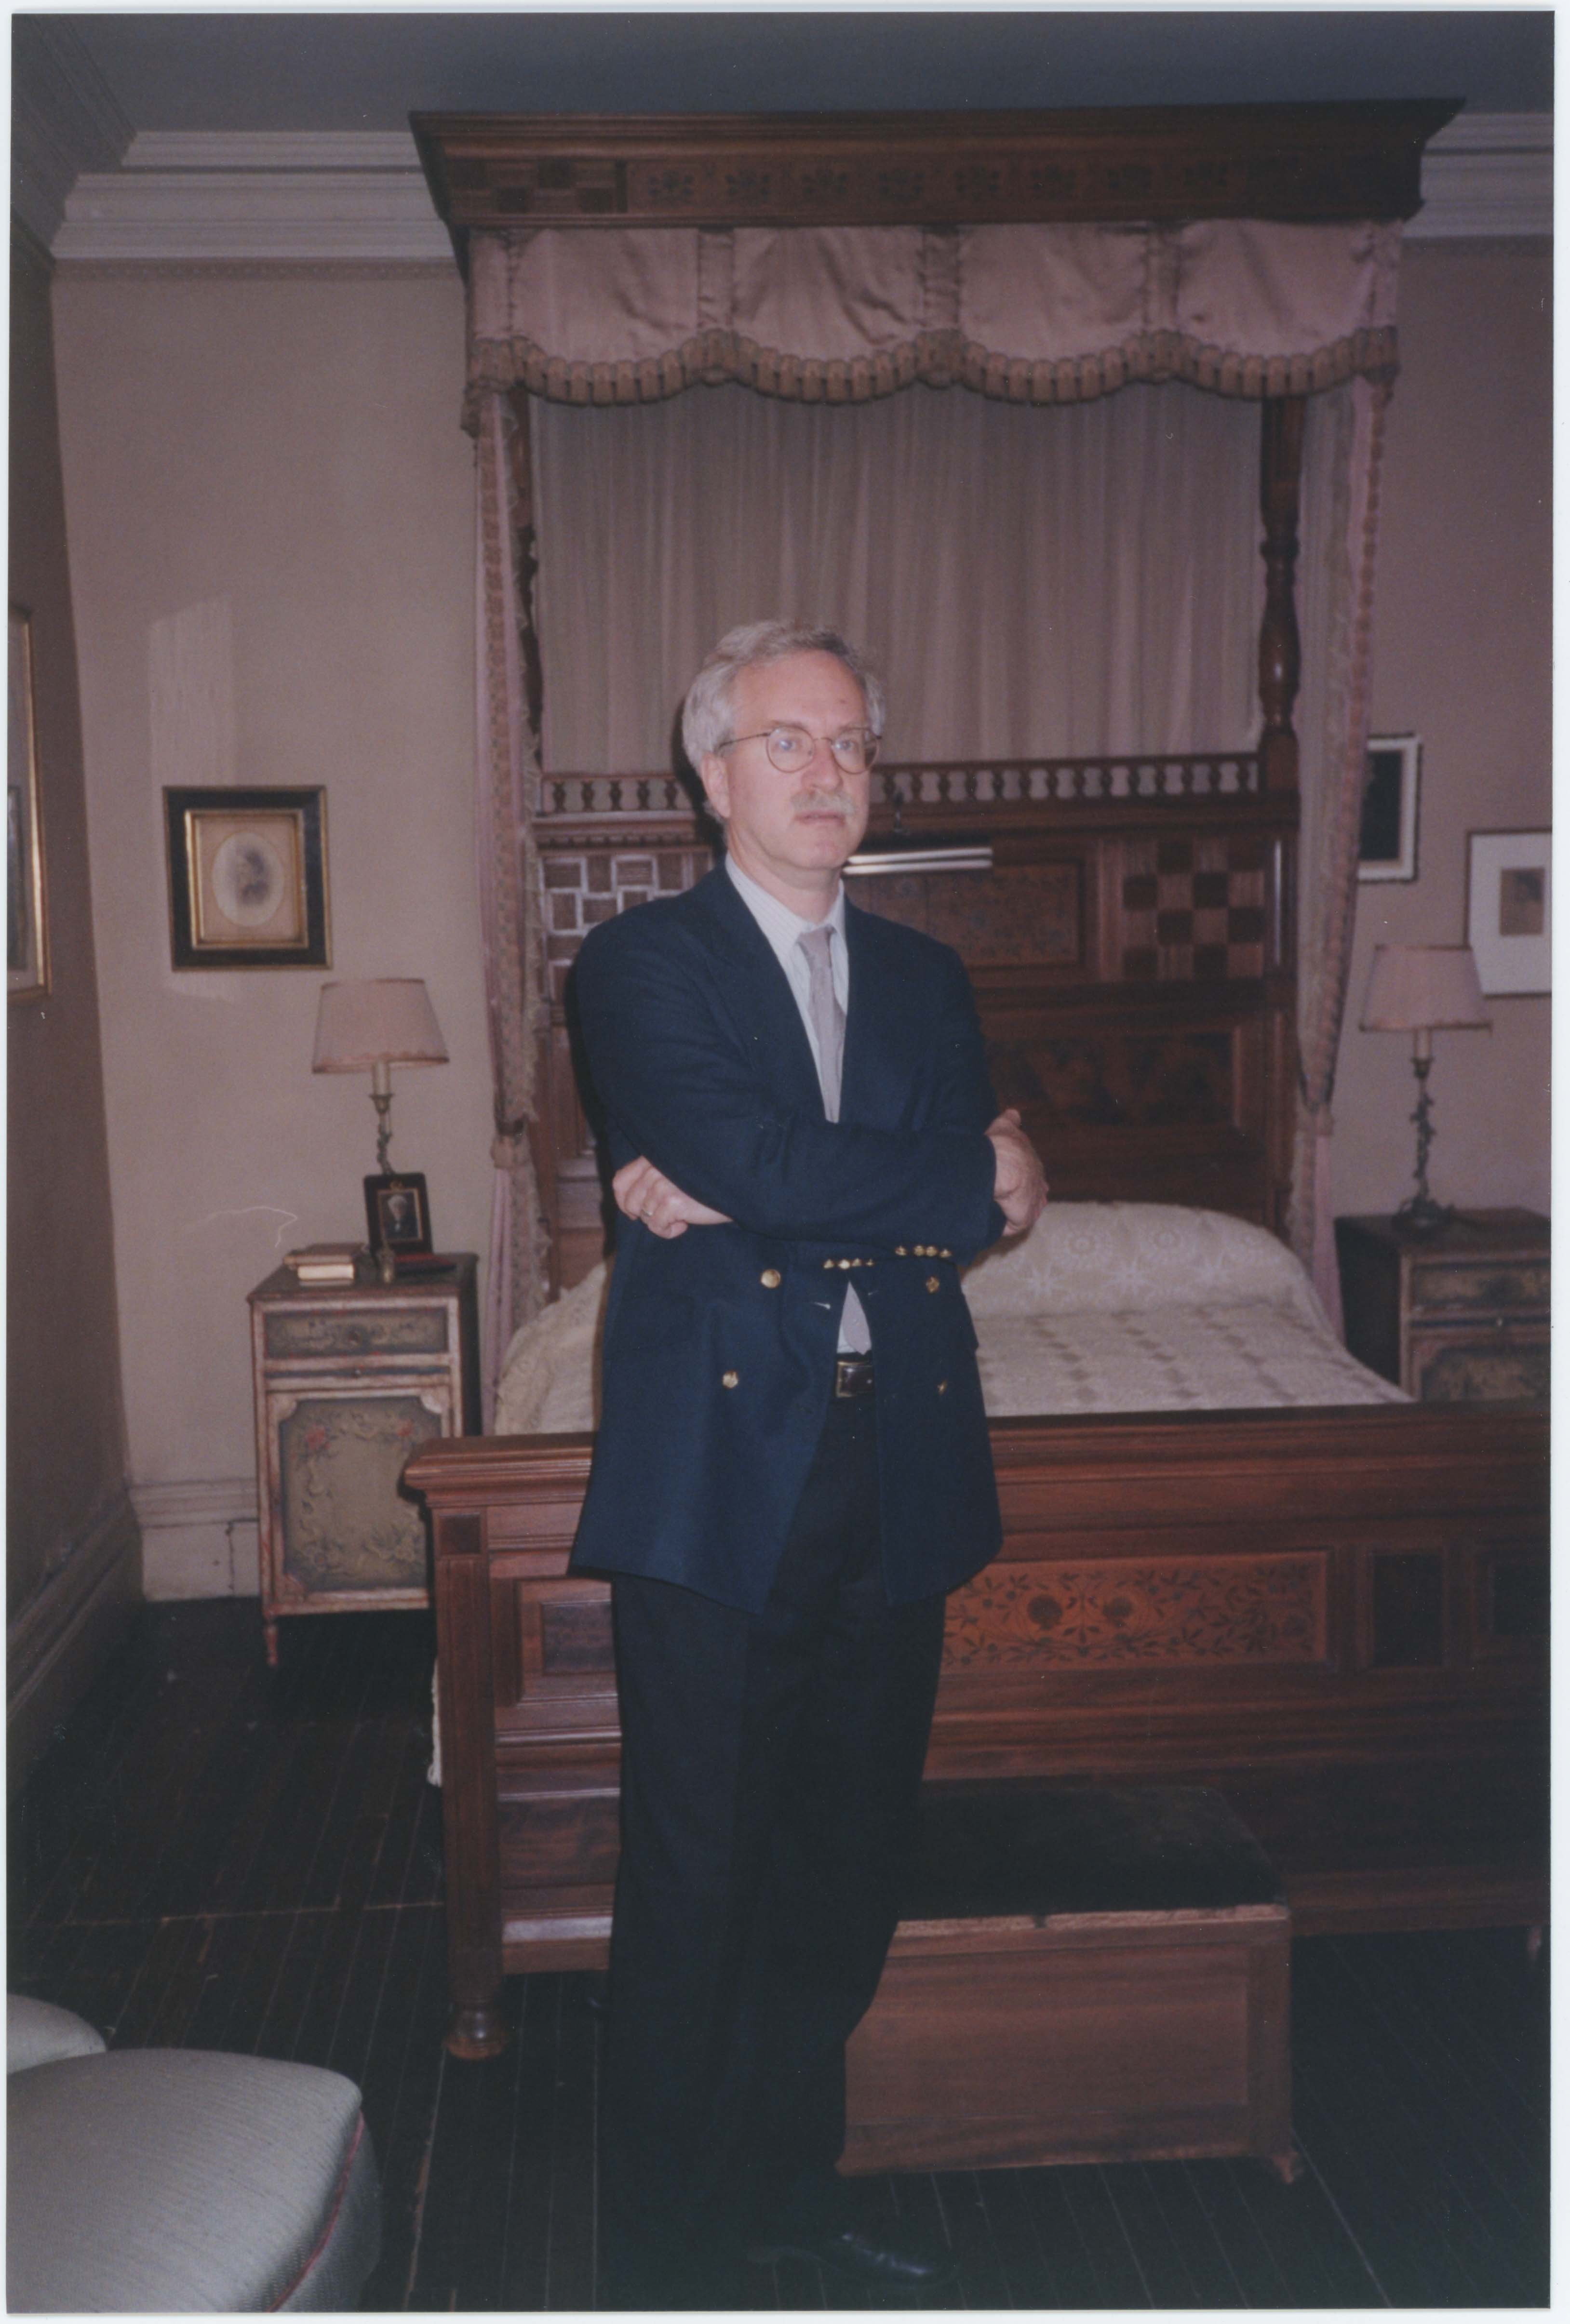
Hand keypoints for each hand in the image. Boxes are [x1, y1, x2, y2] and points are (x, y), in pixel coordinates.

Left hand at [613, 1156, 731, 1239]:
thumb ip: (652, 1178)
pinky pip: (657, 1227)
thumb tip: (630, 1202)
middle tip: (665, 1216)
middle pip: (630, 1202)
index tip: (634, 1211)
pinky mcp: (672, 1202)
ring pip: (644, 1216)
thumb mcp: (674, 1172)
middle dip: (645, 1215)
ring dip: (661, 1223)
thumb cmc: (705, 1183)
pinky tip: (685, 1224)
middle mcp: (654, 1169)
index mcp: (652, 1158)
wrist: (734, 1188)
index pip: (619, 1180)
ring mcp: (662, 1185)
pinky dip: (669, 1231)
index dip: (623, 1200)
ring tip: (681, 1217)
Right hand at [986, 1108, 1047, 1237]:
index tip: (1013, 1182)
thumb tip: (1014, 1113)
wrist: (1002, 1166)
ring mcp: (1033, 1203)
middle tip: (1001, 1199)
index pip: (1032, 1174)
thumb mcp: (1004, 1128)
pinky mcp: (1025, 1217)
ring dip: (1011, 1212)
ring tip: (995, 1211)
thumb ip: (1010, 1122)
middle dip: (1020, 1198)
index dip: (1022, 1179)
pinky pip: (1014, 1225)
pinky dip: (1004, 1225)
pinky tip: (992, 1221)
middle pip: (1031, 1195)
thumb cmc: (1002, 1145)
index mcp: (1033, 1165)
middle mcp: (1038, 1185)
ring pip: (1023, 1211)